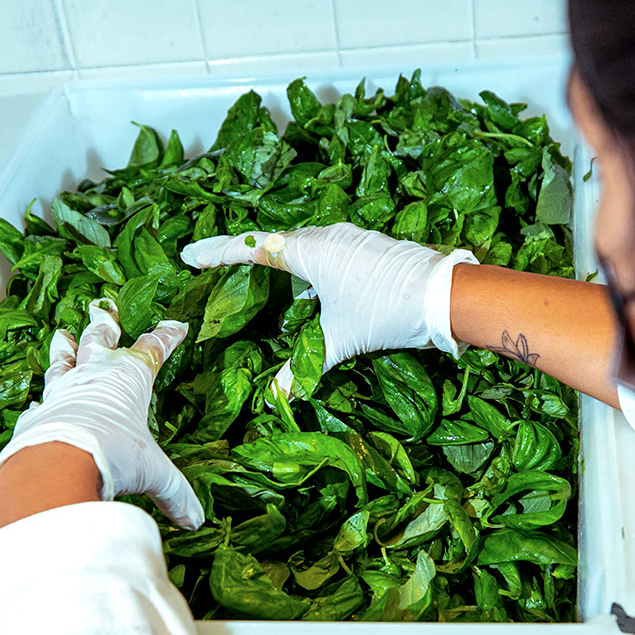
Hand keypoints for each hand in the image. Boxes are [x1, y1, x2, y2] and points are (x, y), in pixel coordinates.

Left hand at [0, 298, 204, 529]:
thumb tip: (195, 521)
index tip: (177, 325)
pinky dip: (41, 400)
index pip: (154, 348)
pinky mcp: (39, 412)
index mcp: (130, 378)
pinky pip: (40, 401)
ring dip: (64, 347)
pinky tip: (36, 400)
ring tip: (61, 334)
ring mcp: (62, 390)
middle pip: (100, 339)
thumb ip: (174, 493)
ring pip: (63, 360)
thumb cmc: (114, 454)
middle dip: (105, 323)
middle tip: (102, 307)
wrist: (59, 462)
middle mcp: (94, 375)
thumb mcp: (154, 474)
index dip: (167, 336)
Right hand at [180, 223, 476, 389]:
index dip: (218, 252)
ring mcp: (350, 238)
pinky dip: (306, 264)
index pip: (252, 247)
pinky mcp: (368, 246)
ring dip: (278, 258)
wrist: (444, 295)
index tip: (190, 255)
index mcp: (310, 250)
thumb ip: (303, 368)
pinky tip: (308, 288)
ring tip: (256, 275)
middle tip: (214, 263)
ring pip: (301, 244)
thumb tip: (276, 398)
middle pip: (273, 241)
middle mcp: (327, 236)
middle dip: (242, 253)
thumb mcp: (340, 343)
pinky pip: (324, 250)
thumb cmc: (387, 312)